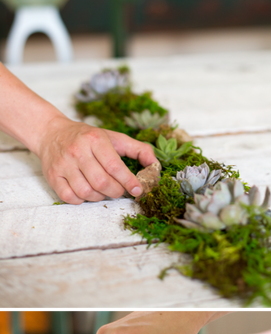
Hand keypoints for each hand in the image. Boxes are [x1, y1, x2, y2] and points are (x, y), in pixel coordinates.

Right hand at [36, 116, 156, 203]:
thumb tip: (155, 165)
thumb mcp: (114, 137)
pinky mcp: (52, 176)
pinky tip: (86, 192)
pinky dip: (81, 200)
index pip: (114, 166)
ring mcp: (63, 164)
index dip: (129, 181)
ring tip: (103, 190)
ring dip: (99, 197)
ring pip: (86, 192)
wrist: (52, 133)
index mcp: (95, 139)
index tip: (138, 189)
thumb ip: (138, 149)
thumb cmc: (88, 138)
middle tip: (119, 190)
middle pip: (102, 182)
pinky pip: (69, 197)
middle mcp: (78, 151)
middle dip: (116, 191)